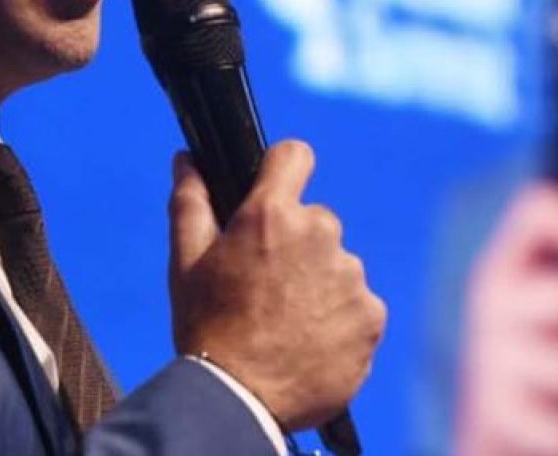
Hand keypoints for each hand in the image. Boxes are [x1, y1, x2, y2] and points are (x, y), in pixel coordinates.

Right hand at [167, 140, 386, 429]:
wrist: (239, 401)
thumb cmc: (207, 325)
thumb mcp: (186, 261)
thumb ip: (190, 201)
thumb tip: (188, 159)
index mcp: (272, 214)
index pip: (295, 155)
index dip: (283, 169)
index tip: (275, 190)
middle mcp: (319, 234)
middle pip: (315, 219)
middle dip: (295, 241)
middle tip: (267, 283)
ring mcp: (350, 275)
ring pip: (336, 263)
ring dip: (318, 281)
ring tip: (287, 320)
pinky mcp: (371, 315)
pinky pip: (358, 303)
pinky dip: (340, 317)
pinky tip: (310, 341)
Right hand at [456, 183, 557, 455]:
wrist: (489, 432)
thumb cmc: (527, 359)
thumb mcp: (536, 295)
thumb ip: (552, 247)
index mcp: (498, 269)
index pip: (540, 212)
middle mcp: (489, 307)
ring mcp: (490, 361)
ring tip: (556, 393)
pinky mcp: (499, 416)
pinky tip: (547, 423)